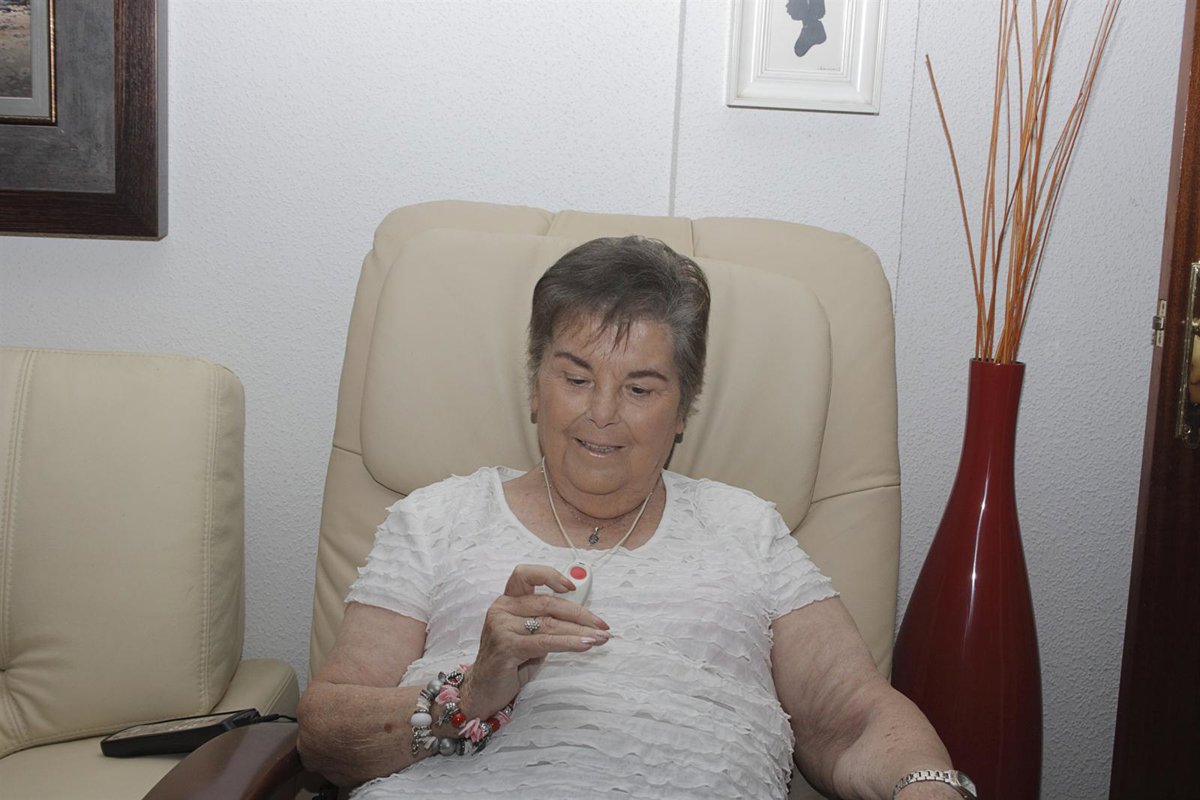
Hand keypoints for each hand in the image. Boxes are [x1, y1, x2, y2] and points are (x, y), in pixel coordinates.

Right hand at [462, 564, 610, 717]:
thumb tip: (582, 616)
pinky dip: (569, 643)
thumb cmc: (510, 662)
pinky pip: (545, 642)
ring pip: (550, 624)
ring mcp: (501, 627)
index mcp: (507, 601)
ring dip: (580, 631)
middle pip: (548, 602)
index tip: (572, 587)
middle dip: (580, 614)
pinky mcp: (506, 647)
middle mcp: (502, 609)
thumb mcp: (529, 635)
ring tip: (600, 638)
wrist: (484, 690)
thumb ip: (546, 621)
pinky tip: (585, 645)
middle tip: (601, 624)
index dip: (549, 576)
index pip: (525, 575)